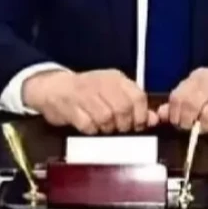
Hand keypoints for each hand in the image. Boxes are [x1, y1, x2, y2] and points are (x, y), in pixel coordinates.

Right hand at [23, 68, 157, 133]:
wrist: (53, 87)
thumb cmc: (87, 92)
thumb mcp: (112, 93)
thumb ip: (133, 105)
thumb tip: (153, 119)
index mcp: (115, 78)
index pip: (138, 97)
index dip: (140, 116)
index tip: (137, 125)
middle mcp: (101, 83)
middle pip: (123, 109)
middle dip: (124, 125)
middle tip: (119, 129)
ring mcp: (85, 94)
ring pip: (106, 118)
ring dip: (107, 128)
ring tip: (104, 127)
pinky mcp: (71, 107)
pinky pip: (88, 125)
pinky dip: (92, 130)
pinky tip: (90, 126)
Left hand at [157, 68, 207, 135]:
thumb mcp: (203, 91)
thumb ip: (181, 102)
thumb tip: (161, 114)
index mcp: (201, 77)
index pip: (178, 96)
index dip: (174, 114)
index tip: (177, 122)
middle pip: (190, 106)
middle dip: (187, 123)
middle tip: (190, 128)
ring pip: (207, 118)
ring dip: (204, 128)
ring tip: (207, 127)